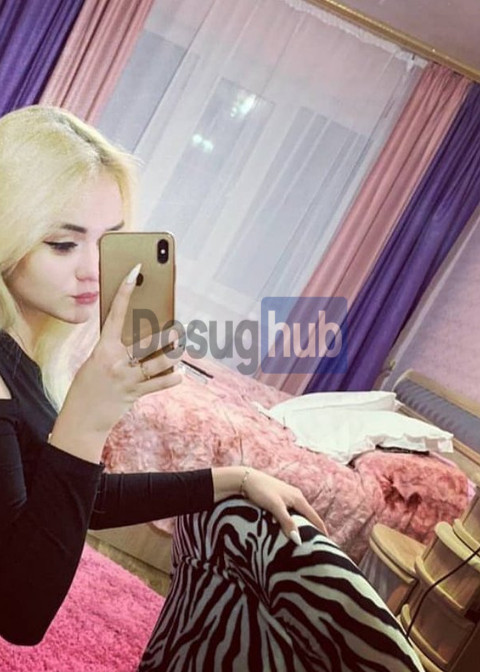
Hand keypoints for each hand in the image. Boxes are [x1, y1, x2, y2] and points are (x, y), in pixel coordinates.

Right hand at [50, 264, 183, 461]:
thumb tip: (141, 332)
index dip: (125, 291)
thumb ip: (116, 346)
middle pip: (146, 342)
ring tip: (181, 348)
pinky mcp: (134, 393)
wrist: (81, 418)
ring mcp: (127, 378)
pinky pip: (159, 384)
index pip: (116, 313)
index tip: (135, 271)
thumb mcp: (97, 359)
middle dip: (166, 336)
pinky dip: (172, 378)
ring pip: (158, 363)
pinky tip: (179, 373)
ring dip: (173, 356)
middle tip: (178, 328)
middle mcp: (116, 361)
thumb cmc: (89, 383)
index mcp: (103, 348)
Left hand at [242, 469, 327, 543]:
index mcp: (298, 498)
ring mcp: (287, 495)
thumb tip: (298, 540)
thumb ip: (287, 522)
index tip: (327, 542)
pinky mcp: (279, 496)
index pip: (314, 517)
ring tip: (305, 536)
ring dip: (304, 523)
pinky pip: (291, 510)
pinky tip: (290, 525)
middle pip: (308, 514)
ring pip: (299, 512)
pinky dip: (294, 519)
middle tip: (317, 542)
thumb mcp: (275, 507)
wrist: (245, 478)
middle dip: (314, 527)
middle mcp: (295, 495)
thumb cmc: (261, 491)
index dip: (321, 529)